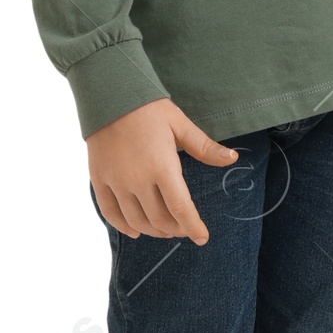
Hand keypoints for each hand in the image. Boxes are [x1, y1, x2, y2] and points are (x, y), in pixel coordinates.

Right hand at [87, 97, 238, 242]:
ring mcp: (116, 181)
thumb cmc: (149, 109)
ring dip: (153, 230)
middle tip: (185, 229)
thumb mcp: (181, 125)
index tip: (202, 237)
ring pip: (136, 220)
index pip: (180, 208)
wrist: (110, 94)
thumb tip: (232, 159)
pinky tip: (135, 231)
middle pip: (159, 219)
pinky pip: (110, 212)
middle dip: (175, 229)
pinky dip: (123, 226)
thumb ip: (205, 148)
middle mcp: (137, 179)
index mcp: (162, 167)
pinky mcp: (99, 179)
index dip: (193, 226)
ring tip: (164, 230)